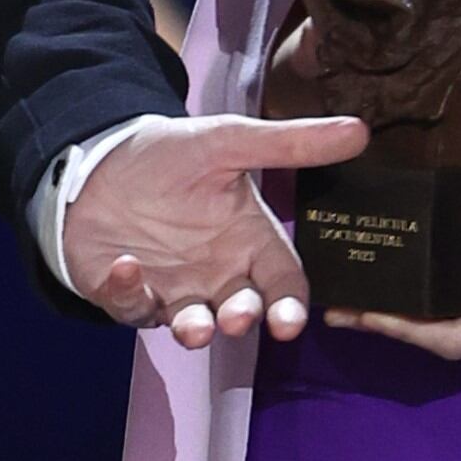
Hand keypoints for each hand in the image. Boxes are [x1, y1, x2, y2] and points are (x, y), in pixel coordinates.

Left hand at [66, 113, 368, 348]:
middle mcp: (216, 275)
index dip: (289, 307)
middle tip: (239, 317)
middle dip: (243, 319)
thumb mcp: (228, 142)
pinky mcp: (127, 292)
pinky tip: (126, 267)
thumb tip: (358, 130)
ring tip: (195, 327)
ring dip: (195, 329)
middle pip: (242, 312)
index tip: (289, 322)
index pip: (282, 283)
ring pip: (192, 325)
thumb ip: (289, 145)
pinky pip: (130, 305)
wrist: (102, 156)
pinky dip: (128, 293)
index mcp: (247, 242)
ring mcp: (172, 289)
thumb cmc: (173, 154)